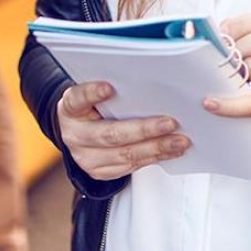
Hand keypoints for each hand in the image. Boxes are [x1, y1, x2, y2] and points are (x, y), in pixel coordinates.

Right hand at [57, 81, 190, 180]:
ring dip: (156, 148)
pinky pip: (130, 167)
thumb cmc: (92, 103)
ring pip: (125, 155)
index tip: (109, 87)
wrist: (77, 128)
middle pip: (111, 134)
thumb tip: (147, 78)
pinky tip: (171, 150)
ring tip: (179, 141)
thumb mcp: (92, 89)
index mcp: (70, 107)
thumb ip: (113, 85)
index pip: (78, 98)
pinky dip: (154, 157)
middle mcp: (75, 135)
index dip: (92, 93)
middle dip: (145, 129)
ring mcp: (86, 158)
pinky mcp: (99, 172)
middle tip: (171, 123)